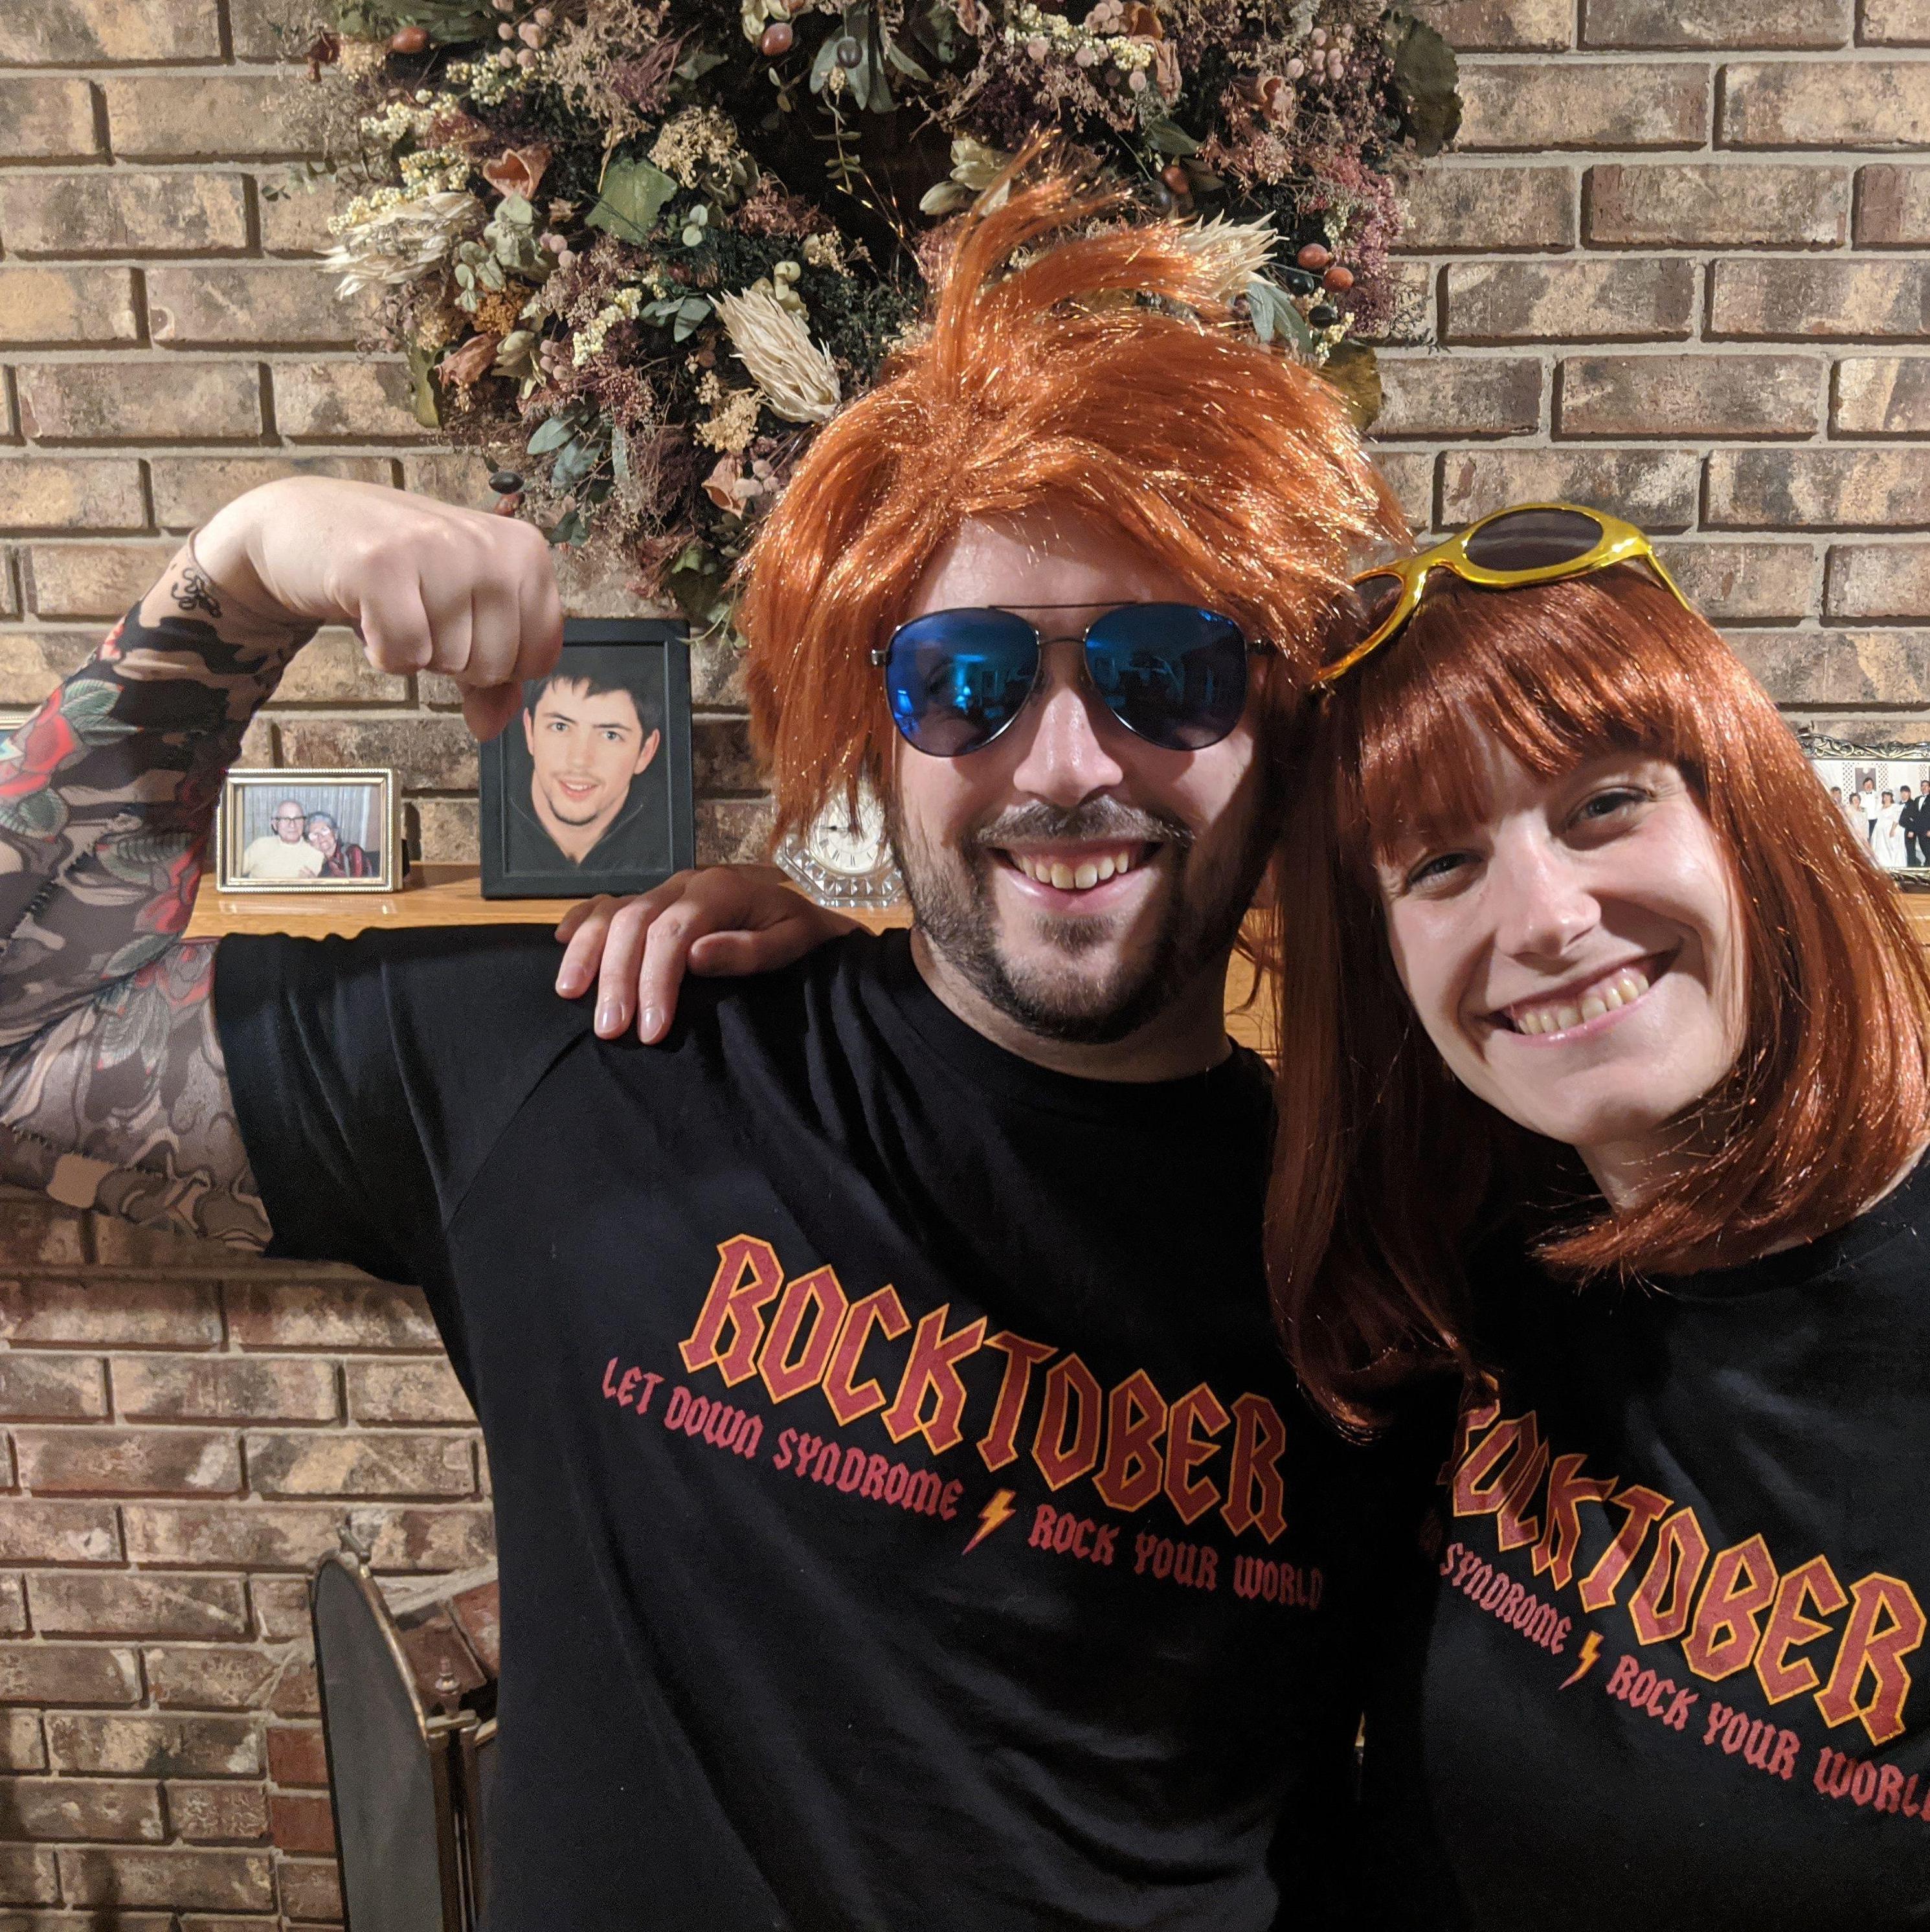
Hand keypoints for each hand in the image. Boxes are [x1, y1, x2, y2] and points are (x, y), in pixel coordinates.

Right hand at [196, 478, 563, 739]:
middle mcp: (490, 543)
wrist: (305, 523)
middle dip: (452, 659)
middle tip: (420, 612)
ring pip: (450, 662)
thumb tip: (491, 728)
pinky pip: (404, 656)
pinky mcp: (381, 564)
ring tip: (395, 605)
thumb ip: (494, 676)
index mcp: (526, 552)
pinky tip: (369, 614)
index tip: (463, 626)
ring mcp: (437, 547)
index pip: (540, 658)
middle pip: (495, 667)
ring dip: (415, 651)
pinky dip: (383, 653)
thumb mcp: (462, 615)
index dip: (497, 665)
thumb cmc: (398, 573)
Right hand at [553, 867, 860, 1042]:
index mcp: (720, 890)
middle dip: (616, 977)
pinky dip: (582, 920)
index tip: (649, 1030)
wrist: (807, 917)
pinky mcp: (654, 900)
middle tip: (609, 1030)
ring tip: (569, 994)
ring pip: (612, 912)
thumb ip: (748, 951)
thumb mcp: (793, 943)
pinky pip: (607, 903)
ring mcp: (665, 889)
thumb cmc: (802, 937)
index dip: (656, 981)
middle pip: (634, 924)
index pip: (672, 933)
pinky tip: (560, 940)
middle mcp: (685, 883)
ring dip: (587, 952)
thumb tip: (695, 955)